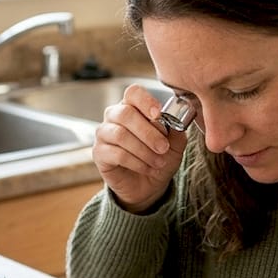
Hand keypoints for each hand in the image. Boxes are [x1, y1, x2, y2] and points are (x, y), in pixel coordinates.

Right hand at [92, 84, 187, 212]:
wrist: (149, 184)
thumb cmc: (159, 157)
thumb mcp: (175, 144)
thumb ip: (177, 130)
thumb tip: (178, 120)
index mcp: (133, 106)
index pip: (133, 93)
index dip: (145, 101)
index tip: (158, 114)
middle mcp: (114, 116)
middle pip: (125, 113)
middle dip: (148, 132)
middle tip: (164, 147)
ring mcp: (104, 133)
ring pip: (120, 135)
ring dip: (144, 150)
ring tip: (159, 162)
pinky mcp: (99, 153)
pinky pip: (116, 154)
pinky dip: (136, 162)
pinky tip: (147, 168)